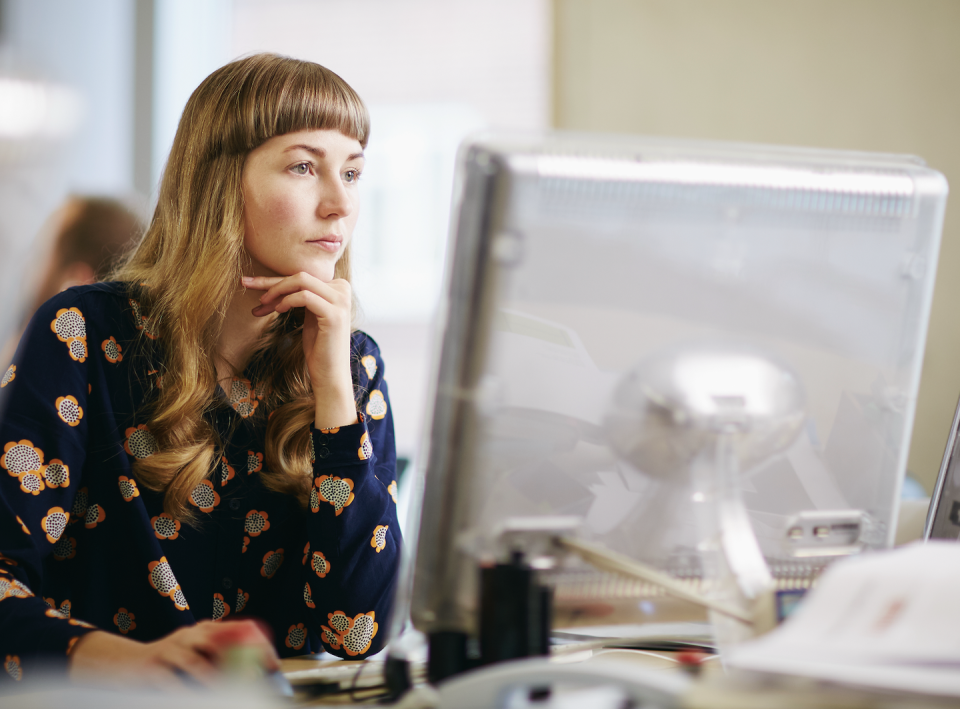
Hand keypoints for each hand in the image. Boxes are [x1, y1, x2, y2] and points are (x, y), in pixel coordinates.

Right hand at [68, 620, 278, 688]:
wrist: (125, 664)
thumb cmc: (171, 663)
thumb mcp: (199, 655)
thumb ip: (223, 661)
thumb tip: (255, 676)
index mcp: (206, 629)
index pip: (241, 629)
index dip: (259, 646)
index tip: (272, 665)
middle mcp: (190, 635)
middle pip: (220, 642)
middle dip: (240, 662)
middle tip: (254, 680)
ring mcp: (170, 649)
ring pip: (195, 664)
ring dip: (213, 682)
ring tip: (227, 694)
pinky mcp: (151, 668)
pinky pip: (170, 683)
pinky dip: (183, 694)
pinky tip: (193, 700)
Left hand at [242, 273, 357, 428]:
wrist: (330, 374)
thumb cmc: (318, 347)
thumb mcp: (307, 315)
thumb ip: (298, 296)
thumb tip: (270, 282)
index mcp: (338, 288)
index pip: (302, 276)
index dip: (275, 281)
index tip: (251, 284)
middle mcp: (343, 290)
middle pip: (300, 275)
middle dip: (271, 281)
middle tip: (246, 285)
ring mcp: (341, 302)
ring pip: (301, 281)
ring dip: (276, 290)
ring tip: (262, 303)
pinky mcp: (334, 314)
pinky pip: (304, 297)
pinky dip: (287, 301)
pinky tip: (278, 310)